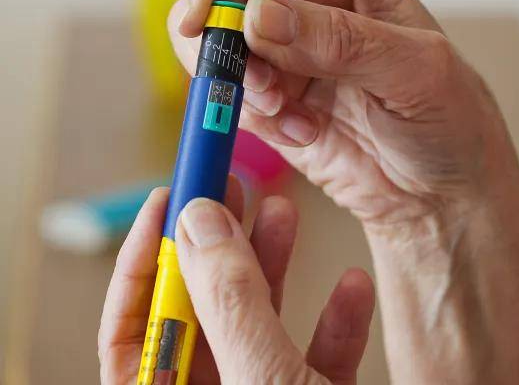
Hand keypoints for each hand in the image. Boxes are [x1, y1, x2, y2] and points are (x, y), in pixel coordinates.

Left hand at [98, 183, 374, 383]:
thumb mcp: (263, 376)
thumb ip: (232, 302)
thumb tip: (201, 222)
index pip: (129, 326)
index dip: (144, 256)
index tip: (171, 196)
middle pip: (199, 312)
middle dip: (217, 245)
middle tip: (229, 188)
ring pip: (259, 325)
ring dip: (275, 267)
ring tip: (285, 214)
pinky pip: (316, 355)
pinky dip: (337, 319)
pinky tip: (353, 284)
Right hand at [169, 0, 518, 231]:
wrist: (444, 191)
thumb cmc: (452, 117)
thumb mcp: (414, 71)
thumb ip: (340, 40)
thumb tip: (257, 15)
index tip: (202, 15)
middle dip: (217, 37)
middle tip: (258, 83)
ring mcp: (281, 48)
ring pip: (207, 43)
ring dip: (235, 84)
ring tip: (290, 114)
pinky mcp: (269, 98)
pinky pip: (223, 95)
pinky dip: (250, 119)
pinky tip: (304, 133)